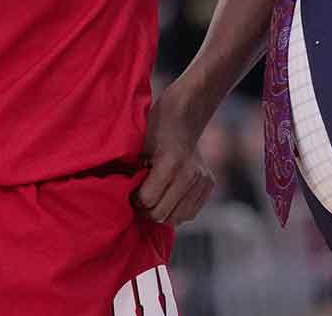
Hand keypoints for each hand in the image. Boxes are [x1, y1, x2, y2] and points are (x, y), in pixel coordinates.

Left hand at [134, 82, 216, 225]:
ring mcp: (201, 180)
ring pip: (178, 217)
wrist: (184, 114)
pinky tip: (168, 201)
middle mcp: (189, 174)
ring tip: (153, 202)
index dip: (134, 200)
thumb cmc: (155, 128)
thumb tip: (123, 198)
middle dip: (146, 210)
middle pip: (162, 213)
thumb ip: (135, 174)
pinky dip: (178, 211)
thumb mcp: (140, 148)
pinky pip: (191, 213)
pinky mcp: (209, 184)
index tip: (130, 194)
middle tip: (139, 201)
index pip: (147, 200)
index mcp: (170, 163)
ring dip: (163, 213)